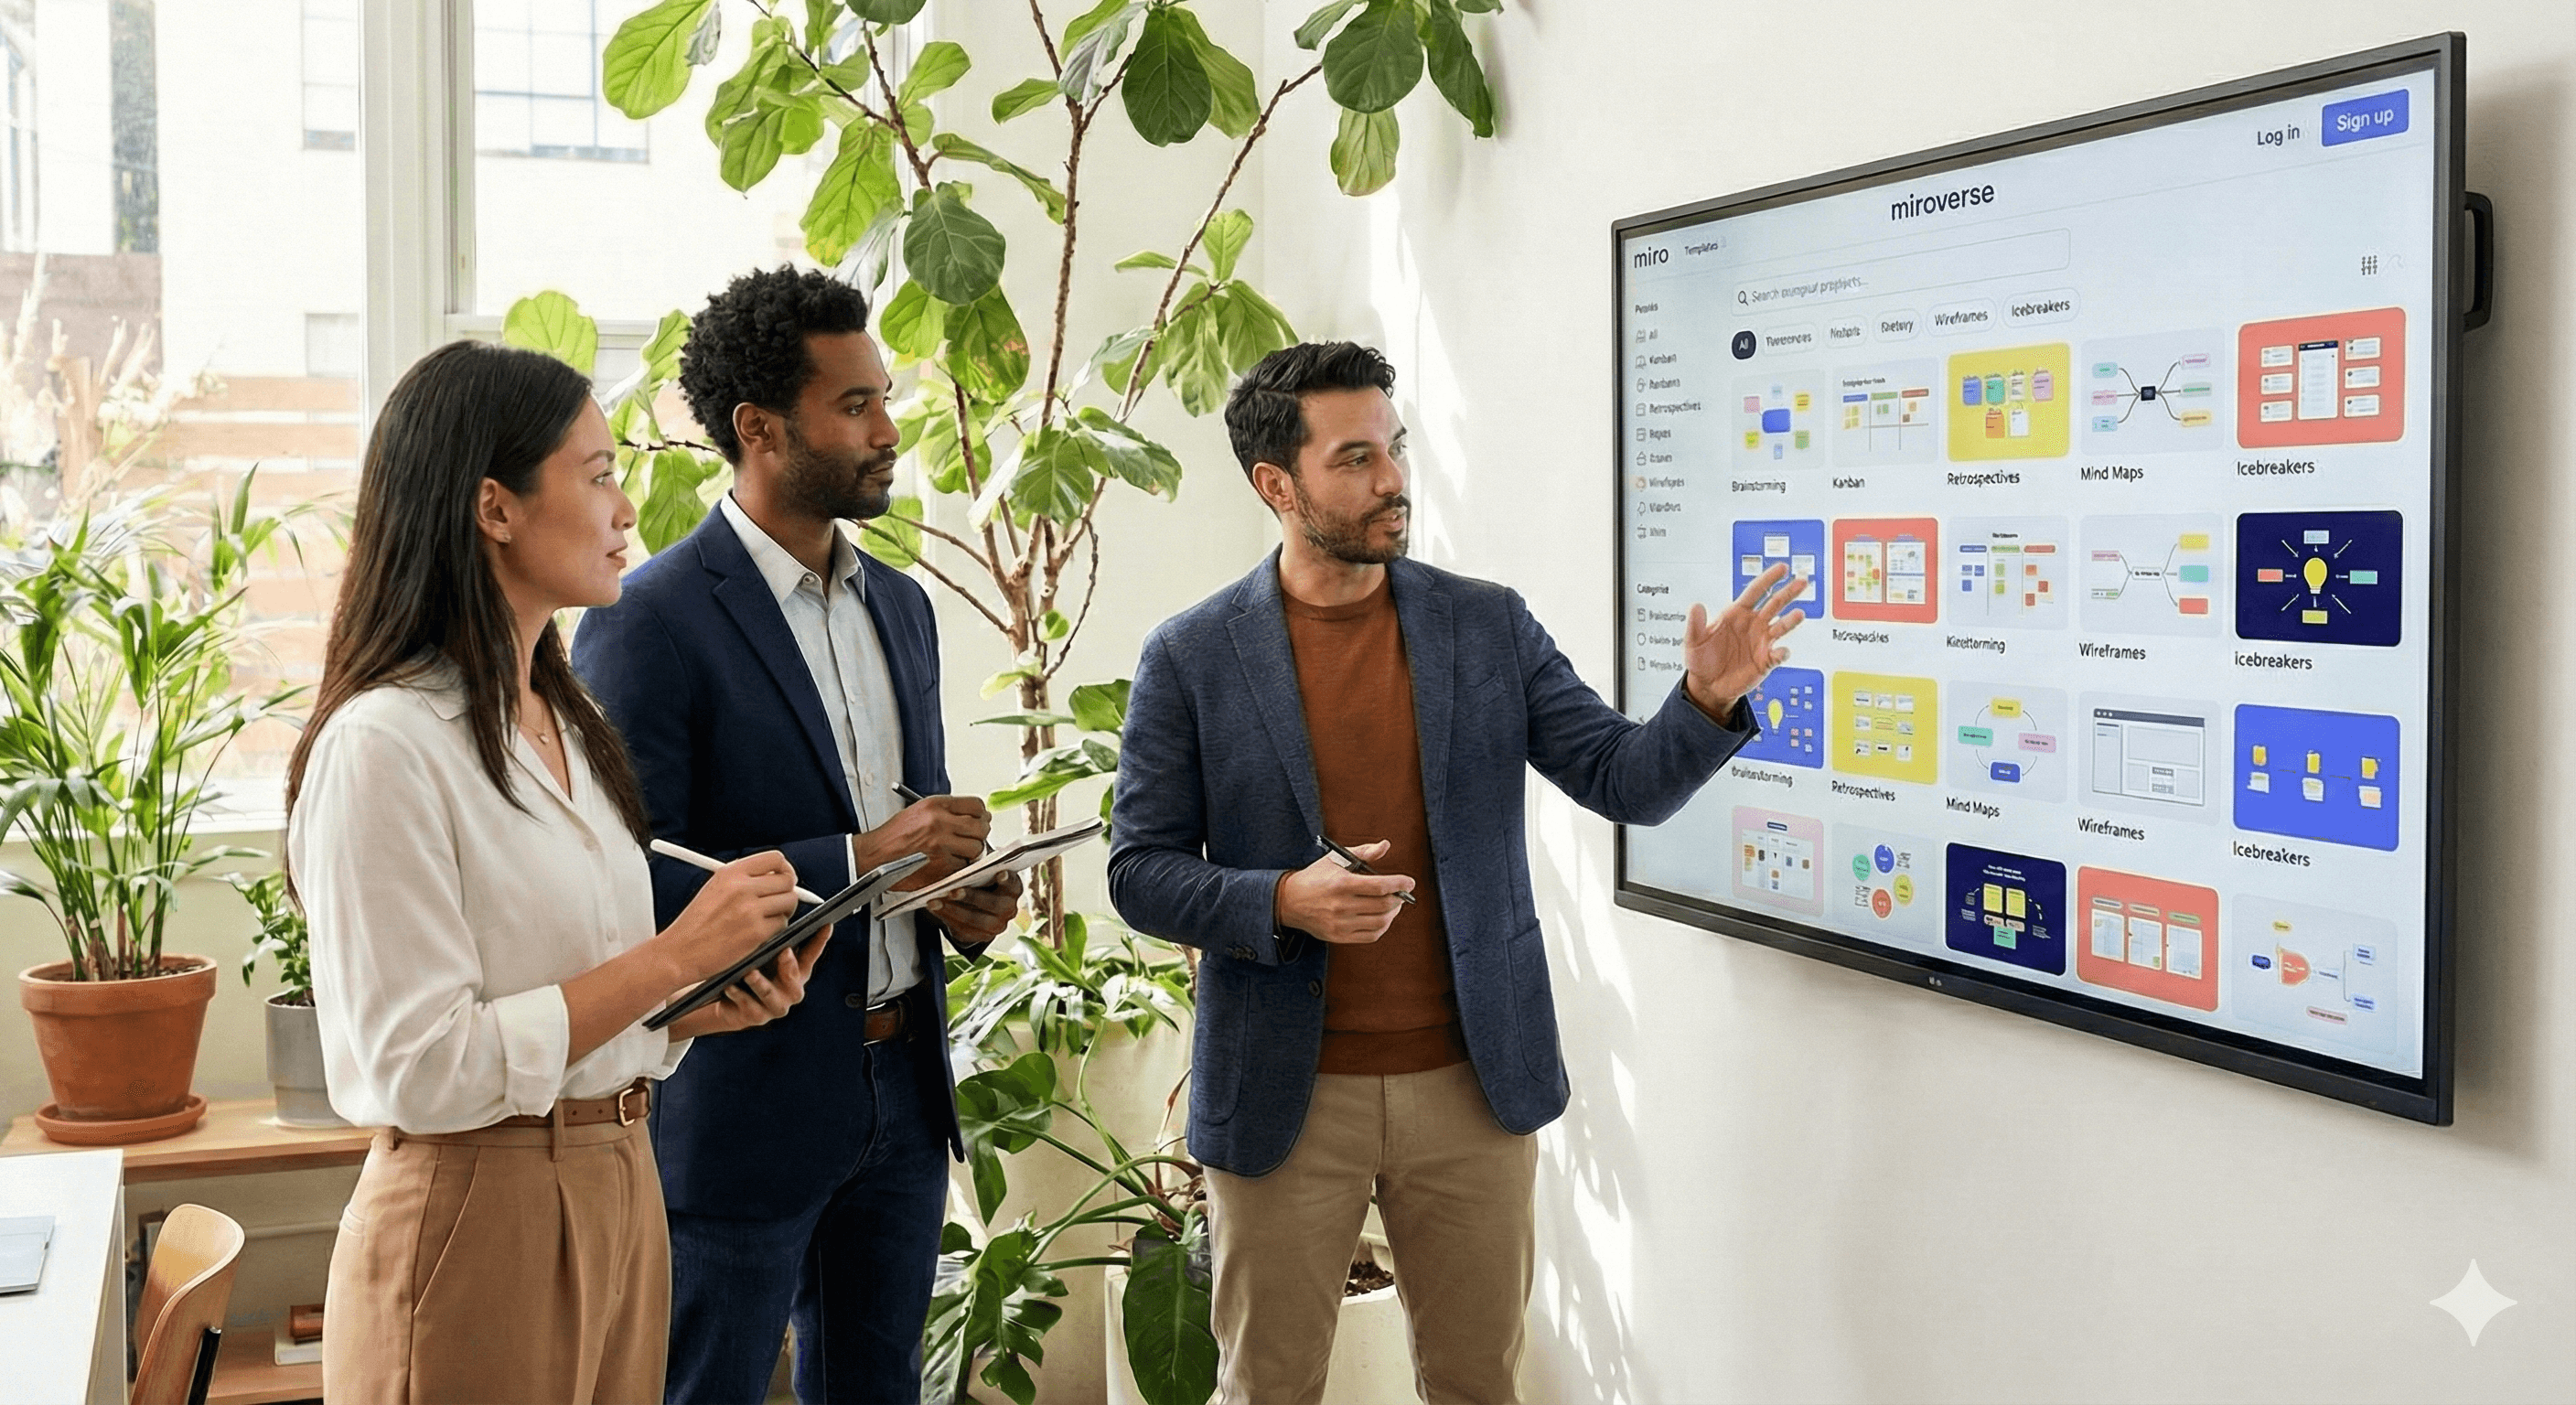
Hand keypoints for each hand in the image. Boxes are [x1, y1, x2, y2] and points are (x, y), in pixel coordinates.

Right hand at [656, 850, 800, 981]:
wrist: (680, 951)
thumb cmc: (696, 923)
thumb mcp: (714, 887)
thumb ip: (743, 878)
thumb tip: (775, 875)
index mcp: (730, 872)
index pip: (775, 858)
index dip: (784, 869)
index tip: (783, 877)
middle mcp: (742, 887)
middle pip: (787, 880)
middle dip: (787, 891)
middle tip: (780, 901)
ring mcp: (750, 910)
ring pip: (789, 902)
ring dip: (783, 910)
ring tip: (767, 917)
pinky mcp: (756, 932)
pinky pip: (782, 924)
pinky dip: (775, 929)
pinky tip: (760, 932)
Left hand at [663, 925, 830, 1037]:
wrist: (725, 1002)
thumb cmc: (746, 971)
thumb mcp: (762, 951)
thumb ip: (772, 936)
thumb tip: (776, 905)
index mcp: (795, 971)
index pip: (811, 953)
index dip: (820, 940)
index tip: (825, 925)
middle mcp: (789, 988)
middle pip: (796, 978)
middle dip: (789, 966)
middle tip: (783, 952)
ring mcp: (774, 1004)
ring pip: (772, 995)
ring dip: (761, 983)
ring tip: (749, 972)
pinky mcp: (756, 1016)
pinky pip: (749, 1007)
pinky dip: (739, 995)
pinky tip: (730, 986)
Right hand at [856, 796, 991, 885]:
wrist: (876, 855)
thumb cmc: (894, 836)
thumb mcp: (919, 812)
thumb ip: (945, 812)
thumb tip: (971, 816)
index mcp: (935, 805)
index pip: (976, 805)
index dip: (981, 814)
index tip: (980, 819)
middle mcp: (940, 823)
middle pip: (980, 827)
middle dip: (980, 834)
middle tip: (973, 838)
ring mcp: (941, 845)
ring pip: (976, 848)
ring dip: (971, 853)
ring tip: (959, 853)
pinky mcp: (940, 866)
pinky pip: (963, 866)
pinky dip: (959, 867)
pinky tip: (947, 864)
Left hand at [929, 866, 1021, 945]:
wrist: (975, 905)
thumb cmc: (979, 881)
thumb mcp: (982, 872)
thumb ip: (978, 867)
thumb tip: (966, 861)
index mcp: (1012, 889)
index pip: (1013, 884)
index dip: (1007, 880)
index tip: (999, 873)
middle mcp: (1009, 908)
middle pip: (994, 904)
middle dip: (972, 897)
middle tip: (953, 890)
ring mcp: (997, 925)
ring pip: (976, 920)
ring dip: (953, 910)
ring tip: (935, 901)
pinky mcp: (981, 936)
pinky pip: (964, 930)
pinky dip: (947, 918)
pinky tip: (935, 908)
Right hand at [1273, 840, 1412, 945]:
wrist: (1289, 901)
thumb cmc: (1315, 877)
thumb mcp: (1336, 858)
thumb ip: (1363, 852)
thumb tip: (1386, 845)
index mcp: (1341, 883)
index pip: (1380, 886)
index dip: (1399, 884)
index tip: (1409, 882)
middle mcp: (1341, 906)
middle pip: (1383, 905)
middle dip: (1399, 898)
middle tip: (1402, 893)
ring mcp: (1340, 924)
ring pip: (1380, 922)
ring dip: (1393, 913)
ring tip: (1393, 905)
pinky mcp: (1338, 936)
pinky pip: (1370, 936)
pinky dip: (1382, 927)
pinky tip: (1382, 918)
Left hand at [1684, 562, 1808, 718]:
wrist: (1708, 686)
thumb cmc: (1701, 660)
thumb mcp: (1693, 641)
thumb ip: (1695, 624)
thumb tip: (1696, 606)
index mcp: (1737, 614)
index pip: (1755, 591)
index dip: (1768, 579)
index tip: (1782, 568)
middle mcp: (1753, 624)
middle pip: (1775, 604)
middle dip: (1788, 592)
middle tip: (1802, 581)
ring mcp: (1761, 642)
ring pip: (1781, 627)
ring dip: (1790, 621)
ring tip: (1799, 614)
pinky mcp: (1765, 660)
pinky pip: (1778, 655)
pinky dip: (1782, 652)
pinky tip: (1782, 651)